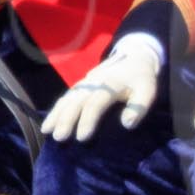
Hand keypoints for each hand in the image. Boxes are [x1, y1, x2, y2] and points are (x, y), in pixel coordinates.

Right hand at [43, 42, 161, 142]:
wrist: (134, 56)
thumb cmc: (141, 78)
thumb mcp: (148, 90)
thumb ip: (139, 107)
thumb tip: (127, 124)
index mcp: (110, 84)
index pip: (96, 103)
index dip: (88, 120)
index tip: (82, 138)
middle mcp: (93, 82)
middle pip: (76, 101)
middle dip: (65, 119)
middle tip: (58, 138)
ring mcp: (85, 82)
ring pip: (67, 98)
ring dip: (56, 114)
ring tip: (46, 131)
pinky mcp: (81, 85)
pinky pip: (65, 96)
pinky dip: (56, 109)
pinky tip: (49, 121)